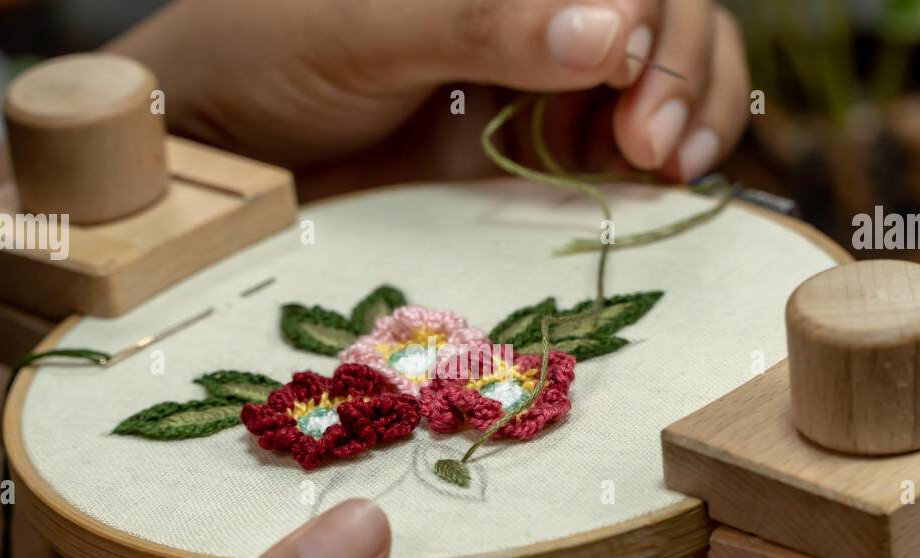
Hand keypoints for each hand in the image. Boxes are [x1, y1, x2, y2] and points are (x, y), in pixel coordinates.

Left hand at [112, 0, 748, 195]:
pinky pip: (628, 131)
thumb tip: (610, 32)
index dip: (653, 15)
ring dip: (694, 106)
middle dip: (681, 66)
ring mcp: (546, 64)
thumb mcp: (366, 26)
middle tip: (655, 147)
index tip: (631, 78)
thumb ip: (481, 23)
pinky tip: (662, 178)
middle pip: (666, 7)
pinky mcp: (538, 134)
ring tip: (672, 165)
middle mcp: (537, 3)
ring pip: (667, 62)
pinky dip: (666, 146)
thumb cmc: (271, 51)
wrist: (225, 143)